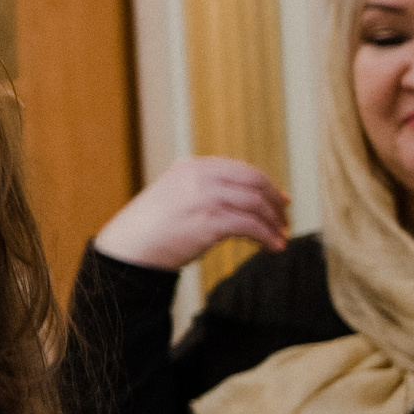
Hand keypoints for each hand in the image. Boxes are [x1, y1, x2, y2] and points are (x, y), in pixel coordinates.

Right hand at [92, 156, 288, 270]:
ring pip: (257, 204)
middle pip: (255, 181)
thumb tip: (244, 199)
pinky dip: (267, 237)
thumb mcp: (175, 194)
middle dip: (275, 201)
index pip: (241, 169)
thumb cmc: (152, 227)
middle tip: (284, 219)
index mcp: (192, 166)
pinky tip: (272, 247)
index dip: (266, 184)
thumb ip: (203, 188)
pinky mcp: (211, 221)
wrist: (129, 247)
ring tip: (280, 237)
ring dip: (274, 223)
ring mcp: (206, 197)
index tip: (280, 200)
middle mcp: (200, 176)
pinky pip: (252, 226)